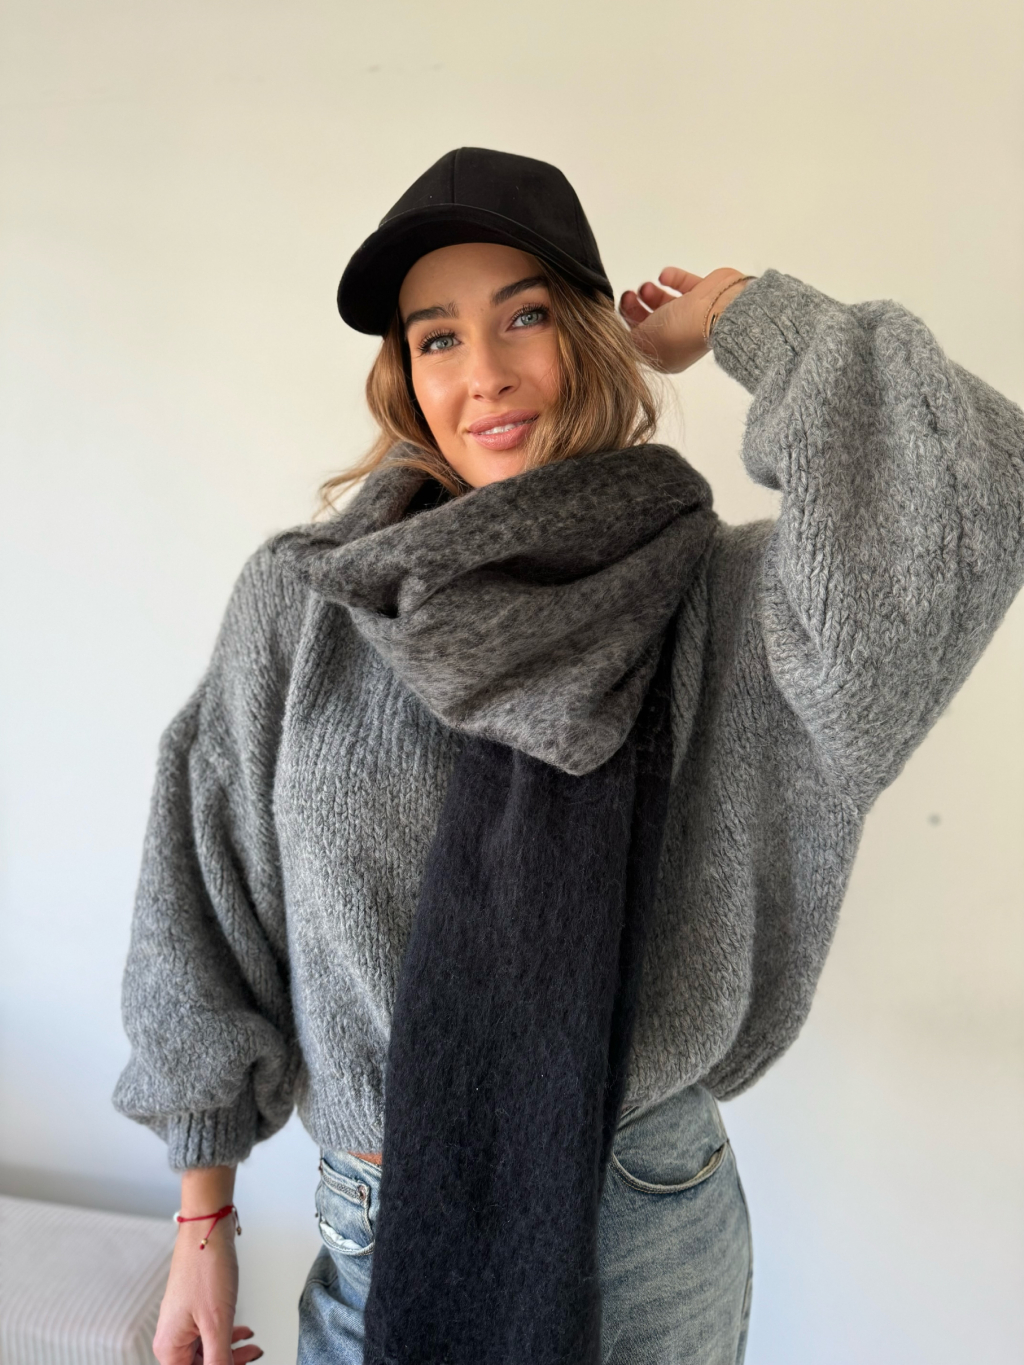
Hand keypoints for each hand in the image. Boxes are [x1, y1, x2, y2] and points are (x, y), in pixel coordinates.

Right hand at [153, 1218, 261, 1364]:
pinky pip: (209, 1333)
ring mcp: (182, 1322)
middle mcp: (171, 1338)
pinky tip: (244, 1334)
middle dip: (228, 1364)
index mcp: (169, 1347)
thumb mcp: (216, 1323)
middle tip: (253, 1357)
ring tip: (254, 1348)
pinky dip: (227, 1336)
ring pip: (206, 1351)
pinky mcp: (194, 1309)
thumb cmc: (206, 1268)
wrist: (208, 1228)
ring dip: (230, 1353)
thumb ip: (218, 1360)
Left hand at [619, 267, 752, 373]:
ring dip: (653, 294)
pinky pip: (684, 285)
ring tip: (647, 286)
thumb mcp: (645, 341)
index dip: (628, 325)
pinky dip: (673, 279)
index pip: (642, 341)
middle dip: (637, 307)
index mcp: (668, 357)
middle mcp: (681, 339)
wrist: (720, 309)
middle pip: (653, 321)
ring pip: (667, 304)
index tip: (619, 310)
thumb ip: (629, 340)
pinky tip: (664, 276)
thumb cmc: (683, 330)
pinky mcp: (705, 295)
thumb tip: (620, 338)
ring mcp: (695, 316)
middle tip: (629, 294)